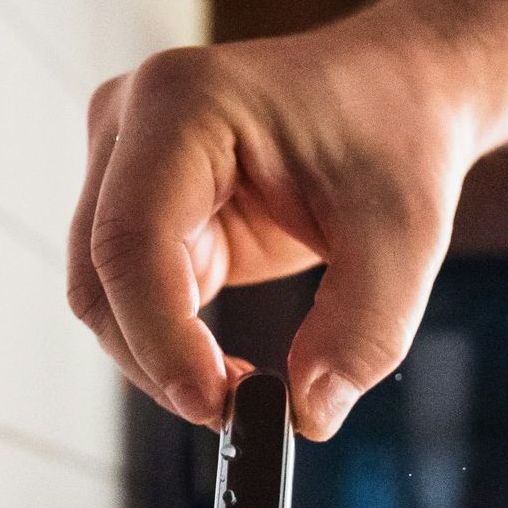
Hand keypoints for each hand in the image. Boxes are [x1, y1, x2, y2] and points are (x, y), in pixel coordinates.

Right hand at [68, 10, 481, 439]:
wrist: (401, 93)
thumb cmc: (398, 136)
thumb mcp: (406, 237)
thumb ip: (364, 332)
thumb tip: (307, 414)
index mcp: (184, 103)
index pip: (132, 240)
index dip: (160, 337)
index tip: (217, 405)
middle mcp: (133, 122)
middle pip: (101, 276)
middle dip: (159, 360)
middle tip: (238, 413)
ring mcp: (128, 163)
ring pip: (106, 296)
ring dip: (162, 359)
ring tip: (246, 390)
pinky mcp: (145, 206)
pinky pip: (135, 297)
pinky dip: (173, 345)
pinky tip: (231, 368)